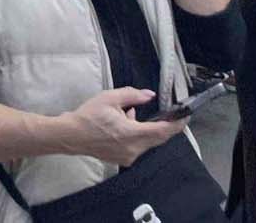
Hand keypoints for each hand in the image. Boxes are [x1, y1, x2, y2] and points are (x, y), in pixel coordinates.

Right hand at [60, 88, 186, 165]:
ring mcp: (128, 157)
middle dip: (166, 126)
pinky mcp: (123, 159)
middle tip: (172, 114)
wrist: (71, 135)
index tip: (185, 115)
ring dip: (147, 128)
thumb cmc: (88, 116)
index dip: (177, 124)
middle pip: (158, 138)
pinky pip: (138, 146)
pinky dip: (138, 135)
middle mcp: (133, 149)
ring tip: (129, 113)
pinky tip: (124, 124)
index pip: (163, 131)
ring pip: (148, 142)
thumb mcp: (110, 98)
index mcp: (131, 134)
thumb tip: (149, 95)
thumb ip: (132, 95)